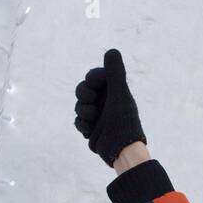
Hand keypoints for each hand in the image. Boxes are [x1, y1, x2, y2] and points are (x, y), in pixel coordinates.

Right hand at [73, 48, 146, 166]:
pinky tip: (90, 131)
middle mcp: (106, 102)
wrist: (121, 151)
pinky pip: (78, 121)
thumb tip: (112, 50)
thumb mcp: (119, 95)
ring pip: (79, 106)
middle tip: (90, 101)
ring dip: (83, 112)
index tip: (93, 82)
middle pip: (83, 90)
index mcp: (114, 92)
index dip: (92, 78)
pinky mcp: (92, 129)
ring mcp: (98, 116)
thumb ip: (115, 73)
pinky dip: (82, 125)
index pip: (95, 76)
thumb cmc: (124, 122)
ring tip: (93, 120)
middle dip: (83, 94)